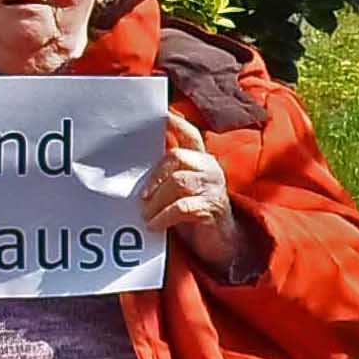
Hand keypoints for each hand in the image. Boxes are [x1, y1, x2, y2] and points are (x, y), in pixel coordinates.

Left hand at [142, 115, 250, 271]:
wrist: (222, 243)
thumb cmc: (196, 213)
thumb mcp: (181, 190)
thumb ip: (168, 174)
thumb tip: (135, 162)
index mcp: (201, 160)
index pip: (190, 134)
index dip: (175, 123)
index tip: (161, 114)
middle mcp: (209, 168)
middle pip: (177, 157)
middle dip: (155, 176)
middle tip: (141, 197)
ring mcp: (213, 188)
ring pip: (178, 182)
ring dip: (156, 200)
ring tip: (145, 215)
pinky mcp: (212, 208)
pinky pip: (182, 207)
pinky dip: (164, 216)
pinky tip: (154, 225)